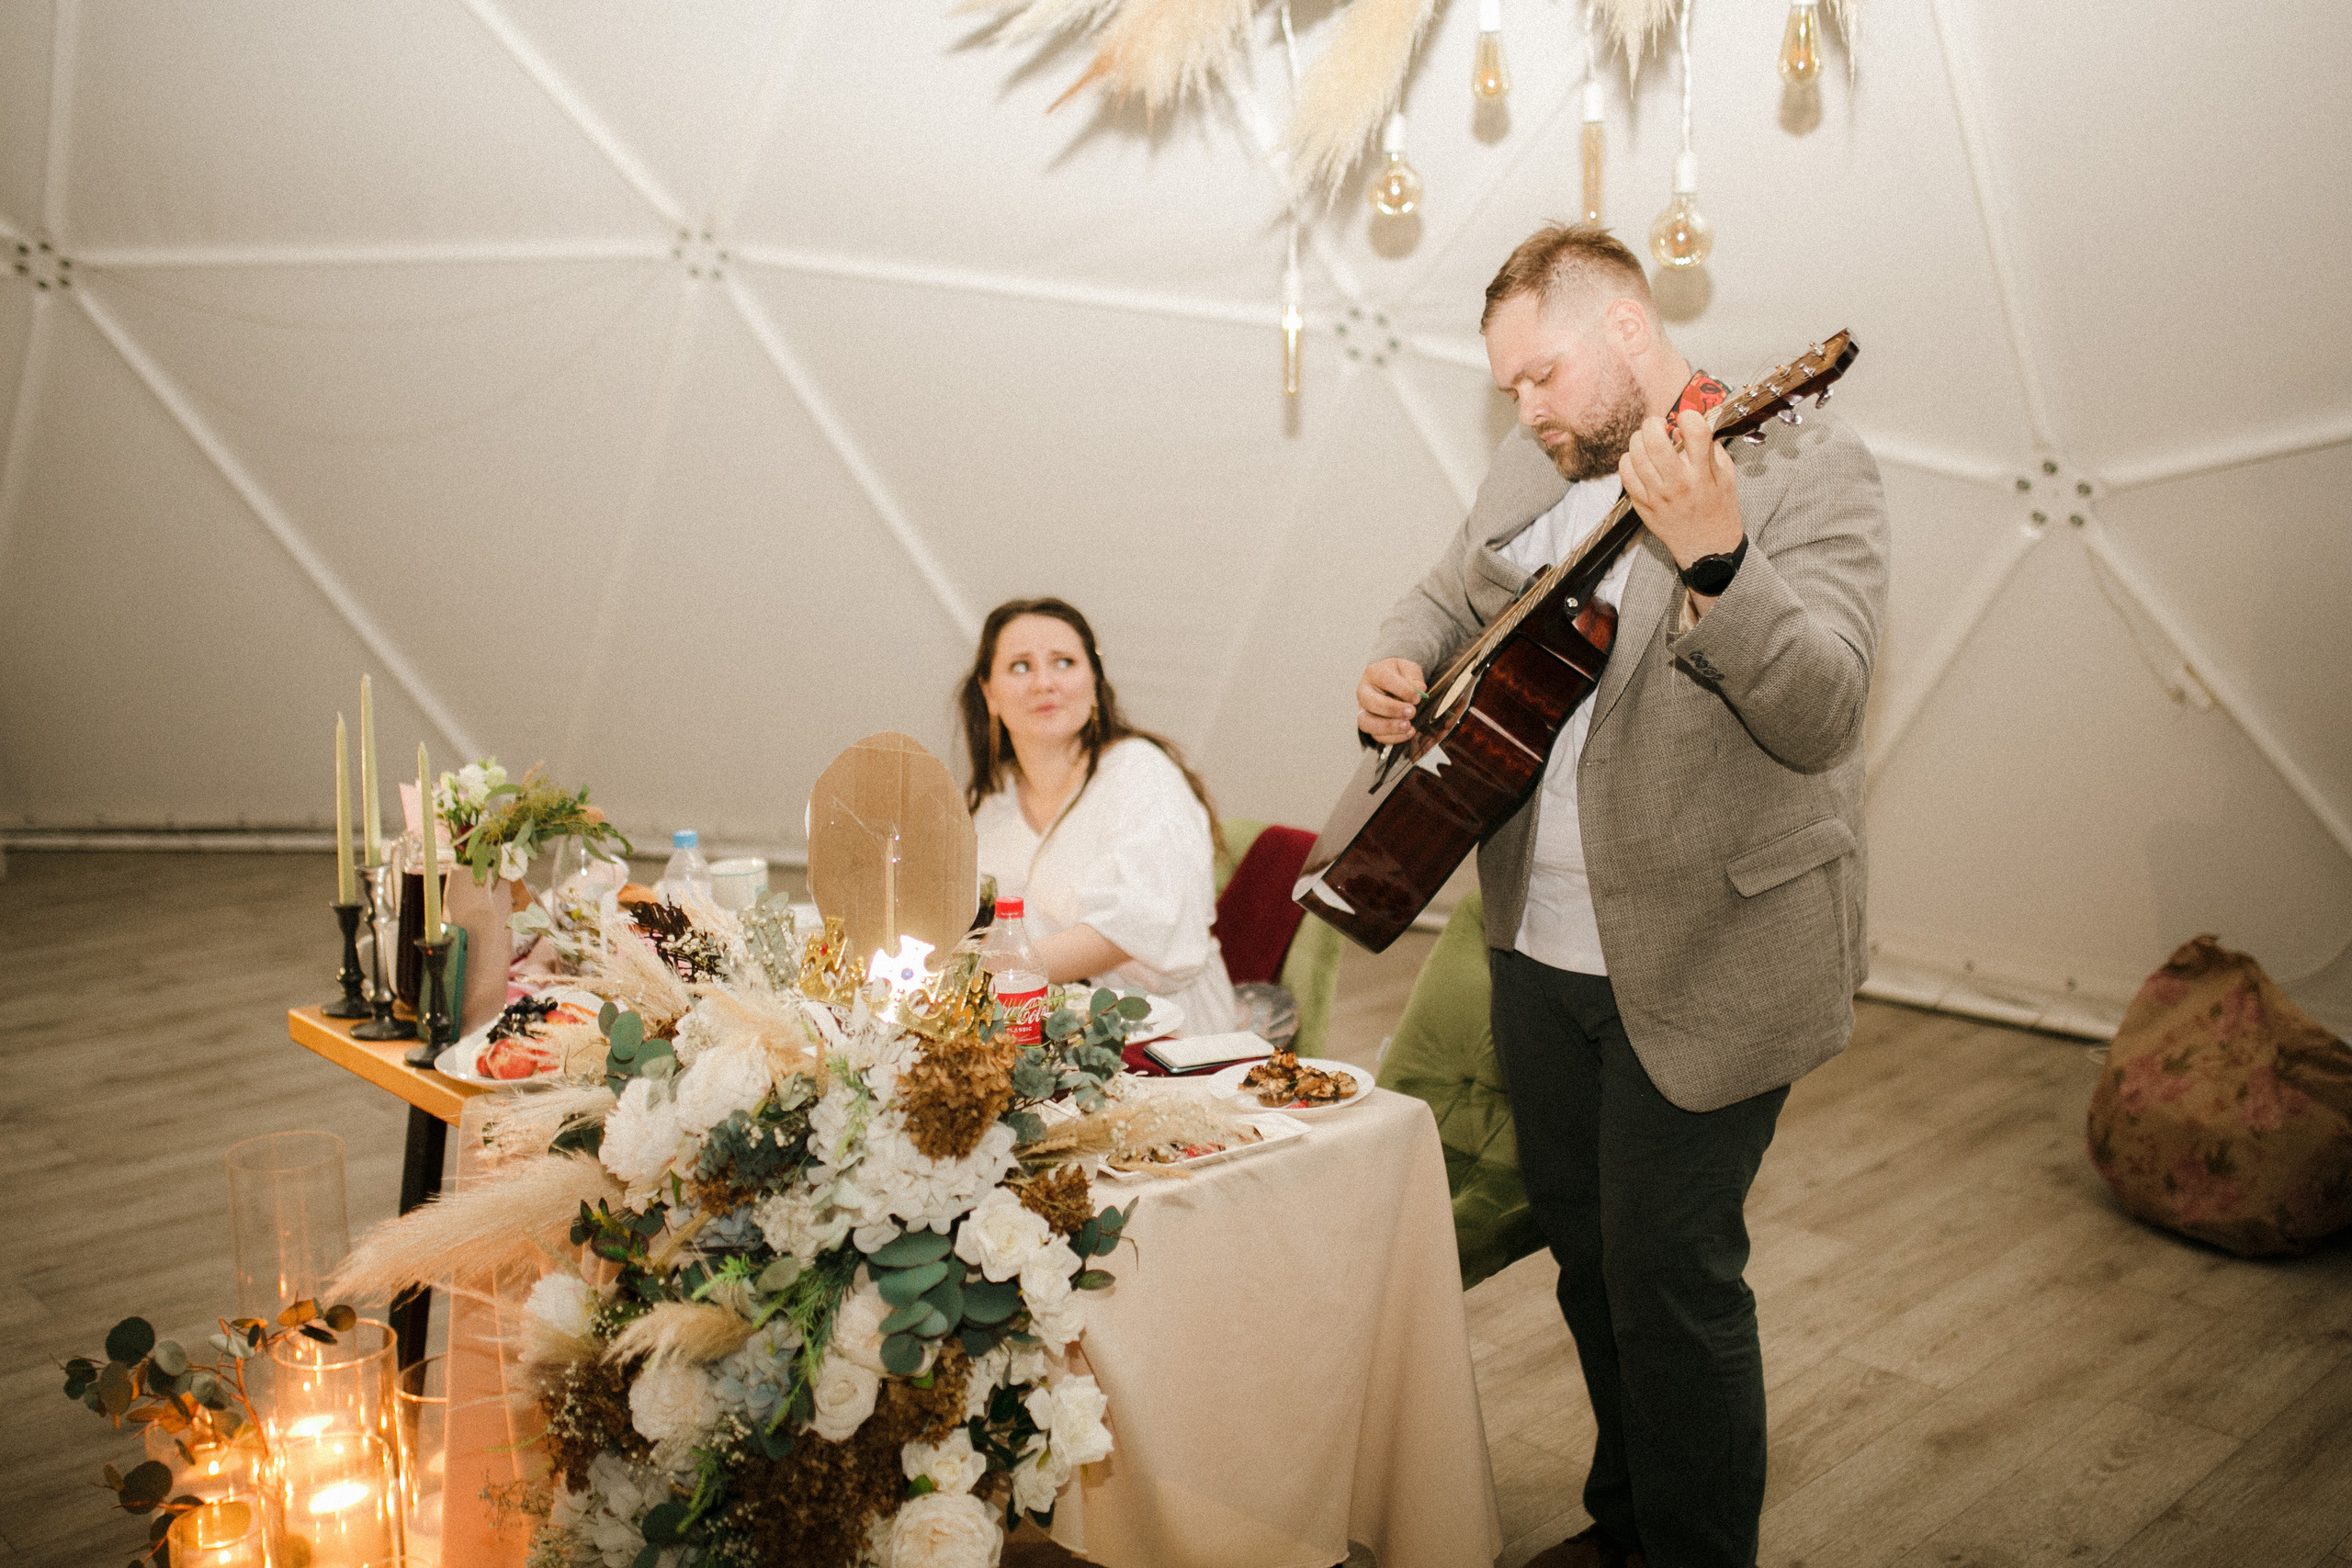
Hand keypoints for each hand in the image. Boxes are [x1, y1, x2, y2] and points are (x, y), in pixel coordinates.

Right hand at [1357, 658, 1425, 744]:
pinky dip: (1393, 737)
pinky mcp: (1370, 725)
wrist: (1394, 684)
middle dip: (1392, 709)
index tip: (1417, 697)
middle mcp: (1364, 691)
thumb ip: (1414, 677)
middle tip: (1411, 712)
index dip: (1402, 690)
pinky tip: (1408, 732)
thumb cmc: (1399, 676)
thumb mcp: (1408, 669)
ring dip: (1388, 727)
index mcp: (1374, 672)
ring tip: (1407, 726)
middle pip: (1370, 702)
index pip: (1385, 680)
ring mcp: (1364, 710)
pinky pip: (1376, 736)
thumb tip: (1419, 688)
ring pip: (1366, 722)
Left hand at [1620, 408, 1743, 575]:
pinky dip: (1628, 460)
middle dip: (1654, 423)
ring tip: (1647, 439)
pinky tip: (1638, 458)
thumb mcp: (1727, 477)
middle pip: (1655, 441)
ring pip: (1636, 455)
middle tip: (1658, 424)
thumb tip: (1691, 428)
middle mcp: (1679, 483)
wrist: (1707, 548)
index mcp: (1703, 474)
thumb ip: (1711, 450)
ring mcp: (1658, 495)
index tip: (1687, 418)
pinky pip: (1626, 474)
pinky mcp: (1643, 505)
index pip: (1695, 432)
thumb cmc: (1718, 510)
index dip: (1689, 416)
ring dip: (1639, 439)